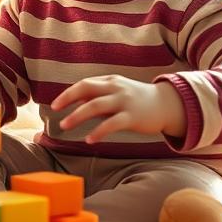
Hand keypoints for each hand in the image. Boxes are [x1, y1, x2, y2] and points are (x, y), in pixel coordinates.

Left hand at [51, 76, 186, 144]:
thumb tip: (74, 101)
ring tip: (65, 126)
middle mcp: (116, 88)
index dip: (68, 93)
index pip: (84, 84)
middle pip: (86, 89)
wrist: (167, 105)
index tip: (55, 105)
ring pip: (95, 105)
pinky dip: (98, 132)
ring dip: (77, 116)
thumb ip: (98, 95)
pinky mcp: (132, 117)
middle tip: (55, 112)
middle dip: (68, 99)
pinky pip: (111, 124)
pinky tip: (89, 140)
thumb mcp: (117, 92)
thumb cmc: (137, 100)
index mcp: (110, 81)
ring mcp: (124, 101)